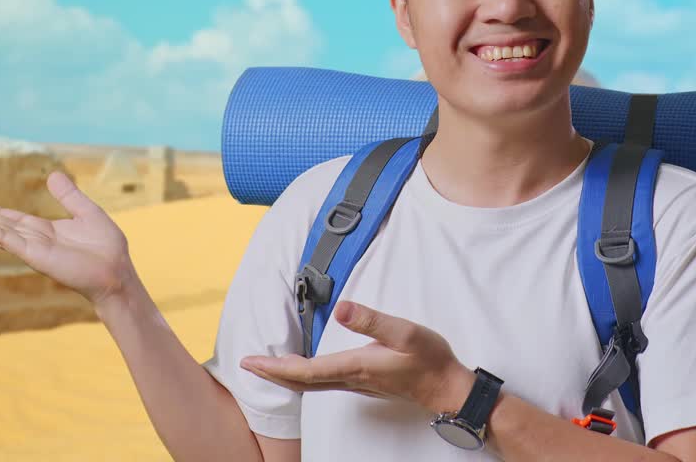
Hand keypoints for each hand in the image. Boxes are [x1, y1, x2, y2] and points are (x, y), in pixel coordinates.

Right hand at [0, 171, 135, 307]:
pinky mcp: (33, 254)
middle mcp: (30, 238)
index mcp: (41, 229)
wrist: (116, 272)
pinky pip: (4, 238)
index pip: (5, 216)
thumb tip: (54, 175)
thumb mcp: (87, 212)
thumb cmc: (106, 248)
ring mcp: (29, 246)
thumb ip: (69, 196)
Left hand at [241, 301, 475, 414]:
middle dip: (271, 373)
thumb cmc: (430, 360)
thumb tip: (341, 308)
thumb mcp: (405, 333)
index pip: (304, 370)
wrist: (447, 387)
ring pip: (311, 384)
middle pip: (301, 381)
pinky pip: (323, 383)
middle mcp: (351, 379)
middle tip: (247, 364)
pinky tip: (303, 370)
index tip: (251, 361)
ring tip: (267, 365)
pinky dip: (304, 377)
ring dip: (285, 376)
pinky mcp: (365, 383)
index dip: (274, 366)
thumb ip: (372, 320)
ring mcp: (357, 384)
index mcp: (355, 366)